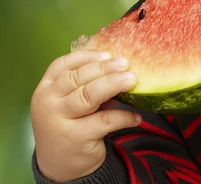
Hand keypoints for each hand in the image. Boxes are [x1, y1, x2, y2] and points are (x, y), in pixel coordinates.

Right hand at [31, 49, 139, 181]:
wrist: (58, 165)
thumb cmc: (69, 124)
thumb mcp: (69, 102)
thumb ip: (86, 85)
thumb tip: (120, 69)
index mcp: (46, 88)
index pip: (63, 65)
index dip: (87, 56)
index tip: (108, 53)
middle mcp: (48, 102)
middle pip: (78, 78)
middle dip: (105, 68)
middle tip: (126, 64)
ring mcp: (59, 121)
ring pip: (89, 96)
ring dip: (114, 84)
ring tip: (133, 80)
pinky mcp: (75, 138)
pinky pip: (105, 120)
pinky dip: (124, 116)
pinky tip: (135, 116)